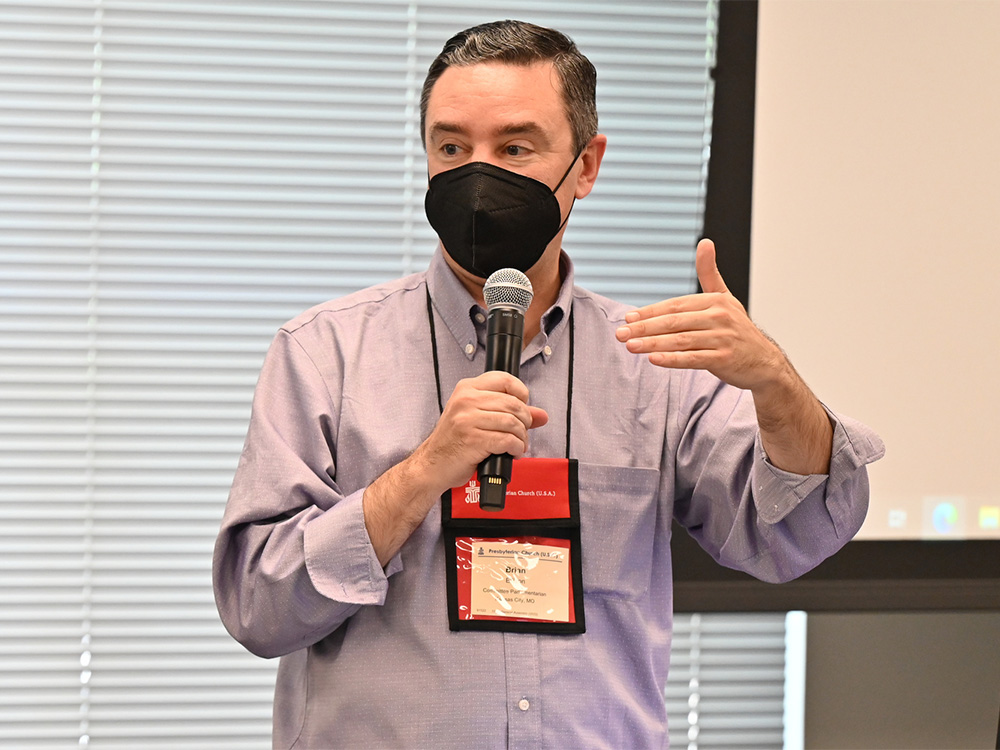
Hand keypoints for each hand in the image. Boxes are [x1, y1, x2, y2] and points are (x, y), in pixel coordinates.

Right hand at [412, 371, 548, 493]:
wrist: (433, 464)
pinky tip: (512, 452)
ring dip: (522, 437)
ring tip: (518, 444)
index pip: (505, 380)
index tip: (523, 407)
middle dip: (525, 421)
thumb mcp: (478, 418)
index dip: (521, 394)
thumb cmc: (454, 441)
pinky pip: (507, 440)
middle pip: (513, 403)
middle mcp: (466, 400)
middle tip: (522, 432)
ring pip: (513, 422)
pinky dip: (516, 448)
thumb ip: (510, 413)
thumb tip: (541, 415)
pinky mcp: (473, 440)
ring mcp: (468, 420)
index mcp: (466, 389)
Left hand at [615, 238, 787, 391]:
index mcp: (716, 301)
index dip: (650, 312)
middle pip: (675, 322)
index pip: (676, 305)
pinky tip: (653, 359)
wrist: (764, 362)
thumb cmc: (737, 330)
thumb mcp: (725, 298)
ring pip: (681, 340)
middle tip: (620, 333)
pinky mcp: (725, 359)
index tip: (628, 318)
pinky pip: (693, 359)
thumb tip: (704, 242)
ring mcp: (723, 338)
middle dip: (645, 328)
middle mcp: (720, 317)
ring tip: (630, 346)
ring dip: (653, 344)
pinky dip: (672, 360)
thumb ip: (710, 274)